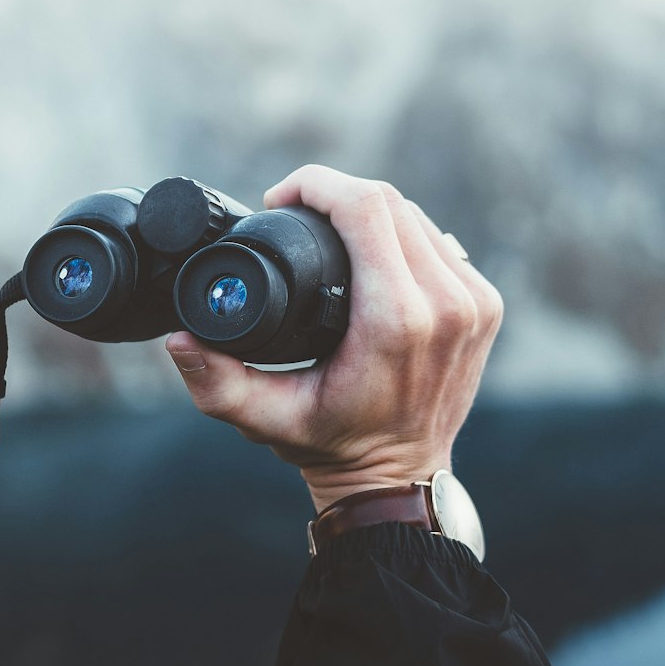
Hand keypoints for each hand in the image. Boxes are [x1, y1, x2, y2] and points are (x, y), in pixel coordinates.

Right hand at [165, 165, 502, 513]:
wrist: (400, 480)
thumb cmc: (333, 445)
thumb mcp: (267, 419)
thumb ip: (217, 384)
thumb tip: (178, 338)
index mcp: (397, 320)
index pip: (365, 207)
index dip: (316, 185)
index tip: (281, 200)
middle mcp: (446, 304)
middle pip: (390, 202)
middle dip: (336, 194)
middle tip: (297, 214)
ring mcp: (474, 302)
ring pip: (416, 216)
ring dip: (370, 212)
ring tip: (329, 232)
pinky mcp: (486, 304)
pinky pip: (440, 242)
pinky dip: (402, 236)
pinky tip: (372, 253)